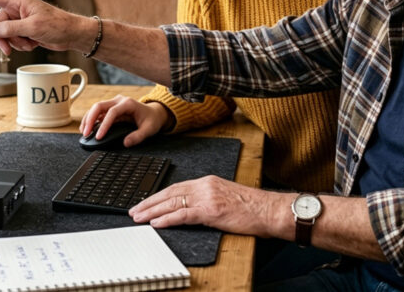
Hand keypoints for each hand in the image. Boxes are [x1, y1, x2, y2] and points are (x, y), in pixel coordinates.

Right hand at [0, 0, 90, 54]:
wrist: (71, 35)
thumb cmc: (58, 25)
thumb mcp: (32, 27)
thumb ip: (10, 28)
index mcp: (18, 1)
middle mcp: (18, 10)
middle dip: (2, 37)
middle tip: (9, 47)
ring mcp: (21, 21)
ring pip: (4, 34)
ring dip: (15, 42)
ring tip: (30, 42)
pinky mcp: (25, 31)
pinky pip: (13, 40)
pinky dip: (21, 45)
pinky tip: (33, 43)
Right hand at [79, 96, 169, 147]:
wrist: (153, 114)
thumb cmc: (151, 120)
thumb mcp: (149, 129)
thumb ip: (138, 136)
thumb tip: (126, 143)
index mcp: (128, 103)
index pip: (112, 112)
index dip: (104, 125)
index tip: (99, 136)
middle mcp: (119, 100)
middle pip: (99, 106)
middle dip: (90, 119)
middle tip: (86, 133)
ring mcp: (114, 103)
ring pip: (96, 108)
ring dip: (88, 119)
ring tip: (84, 132)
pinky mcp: (110, 108)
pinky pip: (97, 112)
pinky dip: (90, 119)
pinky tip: (87, 128)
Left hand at [128, 176, 288, 237]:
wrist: (269, 210)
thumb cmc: (252, 207)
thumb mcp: (225, 196)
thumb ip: (207, 199)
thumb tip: (189, 208)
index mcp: (207, 181)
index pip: (176, 187)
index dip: (158, 195)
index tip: (145, 202)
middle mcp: (205, 186)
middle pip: (170, 193)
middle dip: (149, 202)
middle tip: (134, 210)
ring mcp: (207, 198)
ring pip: (172, 202)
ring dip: (152, 211)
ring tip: (139, 217)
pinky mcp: (211, 211)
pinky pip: (184, 214)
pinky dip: (167, 218)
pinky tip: (157, 222)